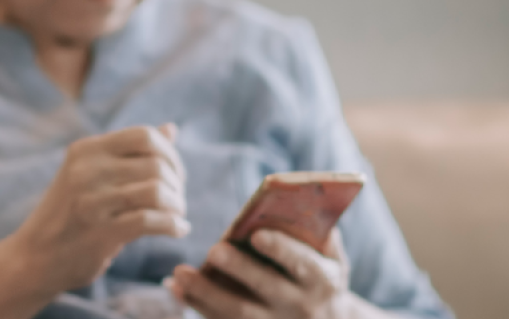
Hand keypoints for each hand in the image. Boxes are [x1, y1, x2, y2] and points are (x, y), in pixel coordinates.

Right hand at [2, 125, 189, 293]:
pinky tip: (178, 231)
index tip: (174, 175)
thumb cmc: (70, 215)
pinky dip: (173, 226)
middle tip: (176, 202)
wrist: (34, 258)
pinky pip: (152, 221)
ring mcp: (91, 201)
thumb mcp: (92, 175)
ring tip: (177, 216)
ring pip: (157, 191)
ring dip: (177, 205)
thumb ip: (131, 153)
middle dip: (177, 184)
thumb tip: (172, 128)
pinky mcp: (100, 233)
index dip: (170, 154)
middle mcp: (86, 171)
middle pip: (156, 165)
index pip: (145, 135)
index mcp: (85, 150)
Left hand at [167, 229, 384, 318]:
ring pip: (238, 313)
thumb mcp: (332, 257)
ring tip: (180, 272)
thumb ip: (319, 232)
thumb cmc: (321, 276)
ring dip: (206, 292)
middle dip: (239, 269)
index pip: (303, 265)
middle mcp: (301, 306)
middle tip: (213, 250)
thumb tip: (295, 201)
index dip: (281, 250)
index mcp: (323, 280)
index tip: (257, 234)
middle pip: (266, 289)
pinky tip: (176, 288)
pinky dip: (197, 305)